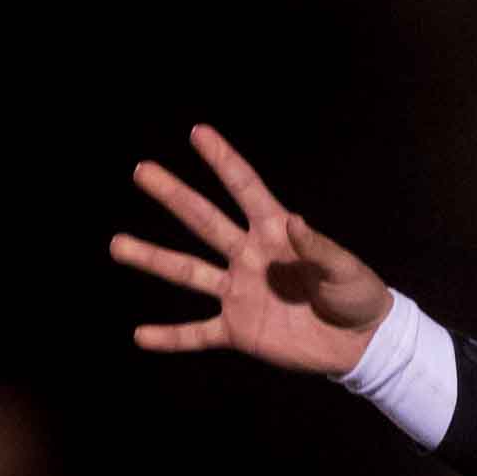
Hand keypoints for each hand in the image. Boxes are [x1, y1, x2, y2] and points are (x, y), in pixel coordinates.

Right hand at [111, 124, 390, 375]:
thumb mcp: (345, 268)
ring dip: (153, 259)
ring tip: (117, 244)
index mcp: (277, 233)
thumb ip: (318, 248)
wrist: (360, 343)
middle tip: (143, 170)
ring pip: (188, 272)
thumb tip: (294, 220)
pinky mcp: (237, 330)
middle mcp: (249, 257)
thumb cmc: (357, 294)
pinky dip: (169, 337)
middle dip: (175, 195)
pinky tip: (139, 335)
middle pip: (205, 221)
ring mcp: (239, 293)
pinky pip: (196, 334)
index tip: (198, 132)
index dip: (223, 161)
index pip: (245, 189)